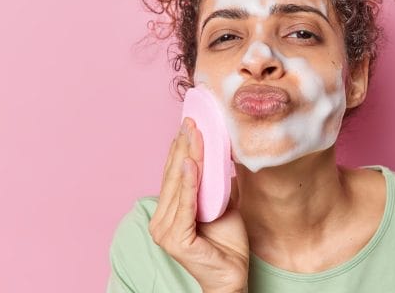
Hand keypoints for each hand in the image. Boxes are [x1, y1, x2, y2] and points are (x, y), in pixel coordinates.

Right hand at [149, 117, 248, 292]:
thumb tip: (221, 152)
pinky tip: (192, 162)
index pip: (174, 172)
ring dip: (188, 155)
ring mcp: (165, 230)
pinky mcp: (176, 239)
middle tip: (192, 119)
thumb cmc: (227, 242)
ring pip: (179, 184)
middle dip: (184, 145)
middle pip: (174, 174)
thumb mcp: (221, 203)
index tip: (191, 122)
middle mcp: (161, 219)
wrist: (233, 275)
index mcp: (168, 210)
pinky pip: (186, 204)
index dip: (182, 147)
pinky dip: (189, 182)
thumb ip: (214, 182)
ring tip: (194, 132)